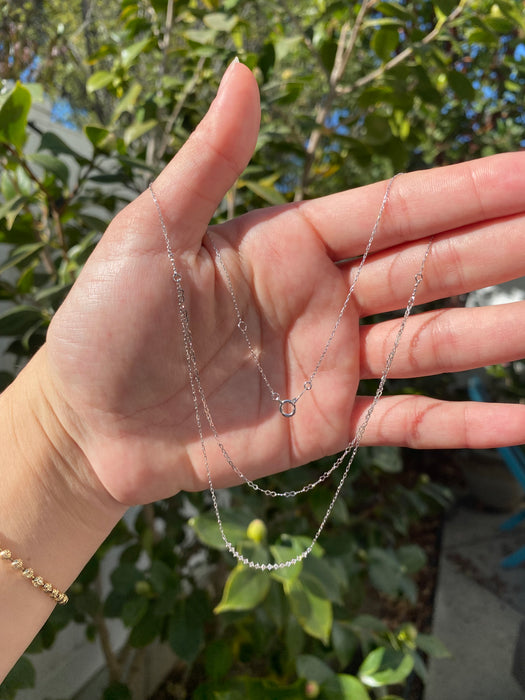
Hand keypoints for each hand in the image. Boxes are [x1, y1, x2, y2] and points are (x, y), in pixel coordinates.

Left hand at [45, 61, 524, 504]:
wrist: (91, 421)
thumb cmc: (107, 321)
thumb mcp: (152, 232)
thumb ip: (210, 162)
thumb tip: (244, 73)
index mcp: (291, 245)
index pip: (398, 210)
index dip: (469, 191)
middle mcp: (324, 301)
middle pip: (434, 269)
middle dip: (507, 251)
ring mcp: (331, 366)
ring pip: (436, 345)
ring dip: (504, 334)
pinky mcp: (327, 427)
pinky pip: (407, 424)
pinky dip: (464, 427)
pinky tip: (521, 422)